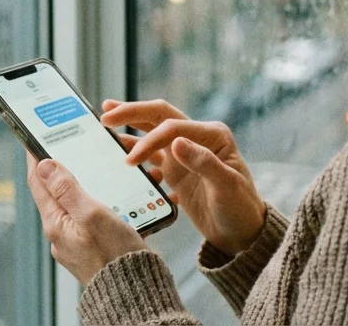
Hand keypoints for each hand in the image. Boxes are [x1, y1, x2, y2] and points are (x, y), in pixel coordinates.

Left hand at [25, 155, 147, 283]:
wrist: (134, 293)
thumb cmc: (115, 256)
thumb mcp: (91, 214)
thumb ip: (67, 189)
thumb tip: (45, 165)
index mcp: (56, 223)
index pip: (38, 182)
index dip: (37, 159)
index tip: (35, 140)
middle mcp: (62, 233)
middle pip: (56, 193)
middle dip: (62, 170)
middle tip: (68, 149)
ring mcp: (77, 242)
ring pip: (76, 205)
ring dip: (84, 187)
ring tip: (95, 171)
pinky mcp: (93, 248)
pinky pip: (91, 219)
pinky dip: (99, 203)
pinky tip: (114, 198)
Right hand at [101, 99, 265, 255]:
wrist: (243, 234)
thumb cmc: (240, 208)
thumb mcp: (227, 187)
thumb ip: (204, 163)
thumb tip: (176, 141)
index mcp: (212, 135)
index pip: (172, 126)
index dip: (149, 140)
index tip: (130, 160)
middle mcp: (197, 138)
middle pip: (159, 117)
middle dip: (132, 113)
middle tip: (106, 114)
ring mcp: (185, 154)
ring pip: (152, 133)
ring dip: (130, 128)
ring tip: (105, 124)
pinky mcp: (177, 171)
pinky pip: (151, 156)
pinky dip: (135, 153)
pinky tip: (118, 155)